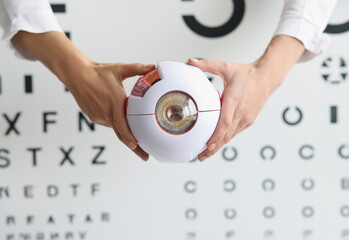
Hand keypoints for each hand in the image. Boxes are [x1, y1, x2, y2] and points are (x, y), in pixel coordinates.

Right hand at [12, 31, 153, 160]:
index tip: (138, 148)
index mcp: (115, 104)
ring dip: (124, 131)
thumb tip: (153, 66)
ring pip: (115, 127)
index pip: (123, 127)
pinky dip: (115, 123)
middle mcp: (106, 114)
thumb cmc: (98, 72)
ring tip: (136, 137)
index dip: (131, 140)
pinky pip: (108, 122)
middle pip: (121, 134)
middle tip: (145, 157)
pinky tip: (119, 118)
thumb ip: (138, 68)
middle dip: (134, 147)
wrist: (76, 74)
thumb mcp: (120, 69)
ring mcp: (98, 117)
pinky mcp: (93, 116)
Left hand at [188, 35, 304, 160]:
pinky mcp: (249, 120)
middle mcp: (241, 112)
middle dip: (213, 148)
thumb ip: (207, 65)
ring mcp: (247, 118)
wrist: (267, 77)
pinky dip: (226, 139)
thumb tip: (190, 61)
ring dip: (219, 146)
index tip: (207, 146)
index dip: (216, 137)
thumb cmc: (246, 73)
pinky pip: (235, 132)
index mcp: (234, 100)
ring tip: (206, 154)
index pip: (224, 123)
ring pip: (231, 136)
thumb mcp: (226, 67)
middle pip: (226, 135)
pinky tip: (218, 144)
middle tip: (201, 157)